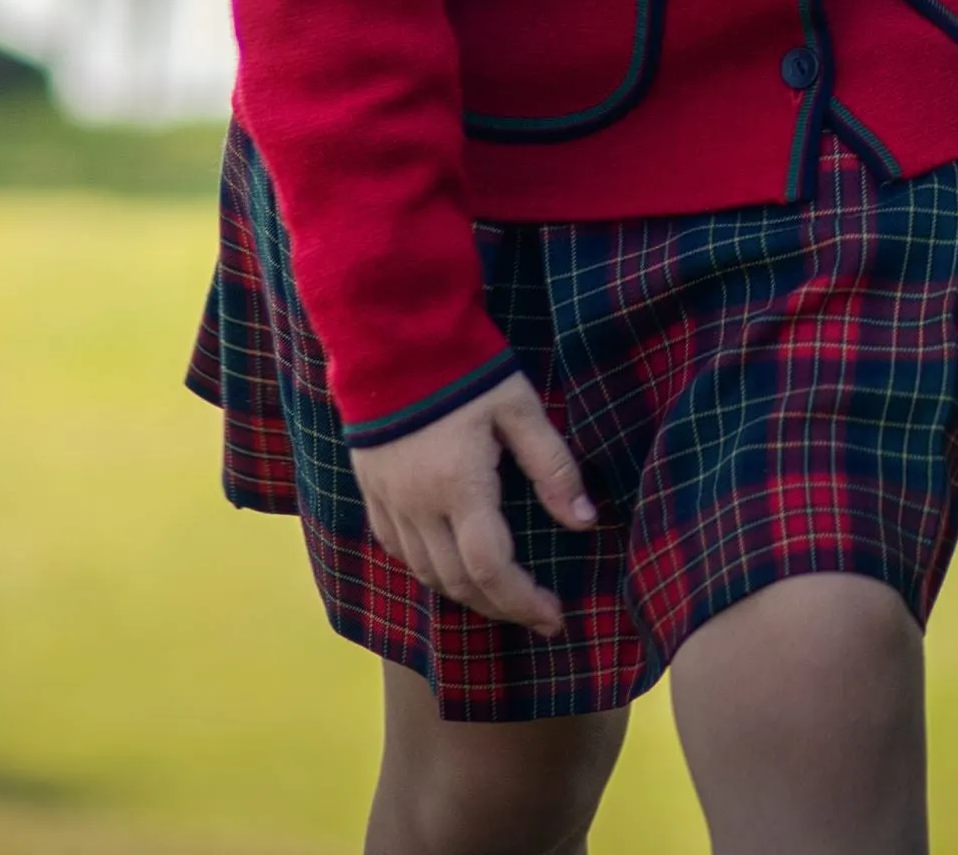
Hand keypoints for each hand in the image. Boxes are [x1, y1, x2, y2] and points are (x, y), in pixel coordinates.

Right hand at [348, 368, 593, 631]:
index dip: (525, 602)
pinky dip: (430, 571)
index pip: (492, 570)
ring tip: (505, 598)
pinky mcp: (372, 495)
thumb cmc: (465, 371)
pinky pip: (400, 552)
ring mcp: (390, 504)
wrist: (391, 341)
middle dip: (502, 607)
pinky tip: (454, 569)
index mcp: (459, 488)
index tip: (555, 616)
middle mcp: (418, 508)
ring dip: (467, 595)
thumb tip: (585, 521)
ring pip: (427, 575)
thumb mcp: (520, 408)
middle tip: (539, 615)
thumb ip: (552, 466)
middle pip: (459, 584)